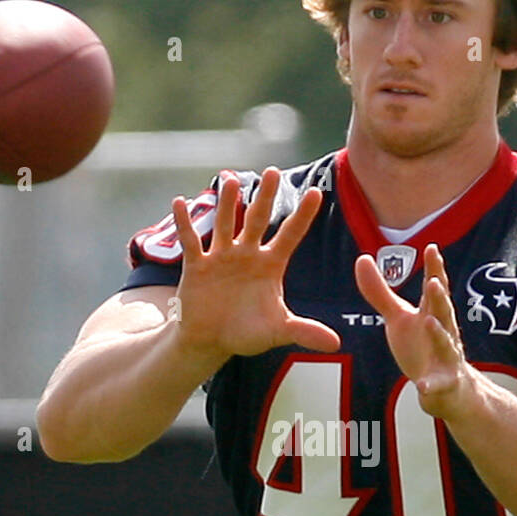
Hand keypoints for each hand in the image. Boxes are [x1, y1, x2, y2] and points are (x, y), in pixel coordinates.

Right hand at [171, 168, 340, 358]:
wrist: (211, 342)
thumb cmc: (246, 333)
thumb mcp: (277, 331)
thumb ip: (304, 332)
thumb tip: (336, 343)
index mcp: (270, 265)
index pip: (290, 235)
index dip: (302, 216)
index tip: (317, 192)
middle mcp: (247, 254)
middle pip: (258, 220)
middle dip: (266, 197)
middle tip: (273, 172)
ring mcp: (222, 257)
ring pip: (225, 224)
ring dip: (227, 203)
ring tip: (231, 180)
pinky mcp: (197, 265)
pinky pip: (191, 241)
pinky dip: (185, 223)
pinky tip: (179, 203)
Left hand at [355, 243, 475, 417]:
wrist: (446, 387)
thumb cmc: (422, 346)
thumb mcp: (398, 318)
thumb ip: (380, 292)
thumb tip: (361, 258)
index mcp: (432, 313)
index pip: (435, 288)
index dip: (434, 269)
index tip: (431, 249)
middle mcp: (443, 331)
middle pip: (443, 311)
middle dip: (439, 297)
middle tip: (433, 282)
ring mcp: (446, 358)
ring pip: (445, 344)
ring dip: (439, 333)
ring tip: (429, 322)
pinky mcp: (443, 383)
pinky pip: (437, 384)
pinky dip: (431, 385)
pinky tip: (423, 386)